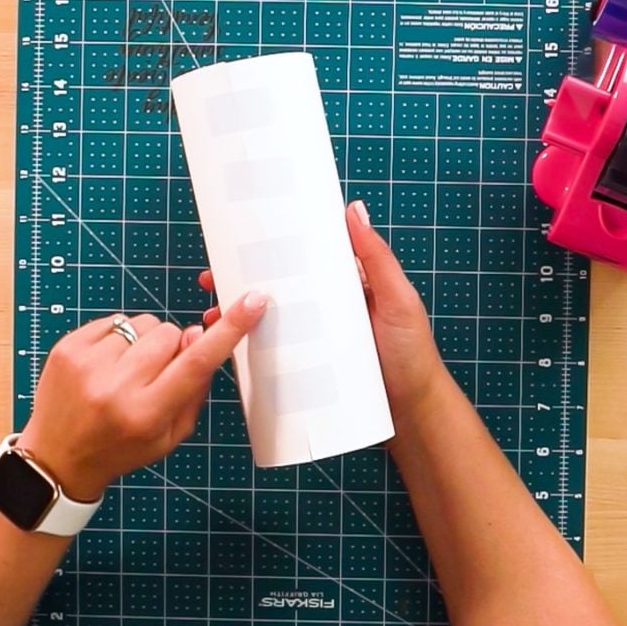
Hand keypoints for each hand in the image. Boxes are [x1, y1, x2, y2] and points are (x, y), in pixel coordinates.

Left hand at [17, 293, 267, 500]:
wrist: (58, 457)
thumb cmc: (121, 448)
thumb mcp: (170, 436)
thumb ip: (193, 389)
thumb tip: (199, 337)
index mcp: (147, 413)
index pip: (197, 362)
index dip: (229, 330)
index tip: (252, 303)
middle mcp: (116, 386)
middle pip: (170, 334)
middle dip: (173, 347)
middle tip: (157, 372)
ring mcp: (87, 364)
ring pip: (143, 323)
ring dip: (144, 342)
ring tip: (126, 371)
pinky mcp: (67, 347)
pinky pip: (113, 321)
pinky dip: (118, 338)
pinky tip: (107, 364)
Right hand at [198, 200, 444, 416]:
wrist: (413, 416)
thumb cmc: (413, 355)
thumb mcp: (398, 301)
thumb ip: (378, 258)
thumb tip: (355, 210)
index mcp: (349, 285)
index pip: (306, 258)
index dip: (275, 247)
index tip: (242, 238)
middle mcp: (329, 310)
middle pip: (282, 289)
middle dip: (246, 281)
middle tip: (213, 279)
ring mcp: (317, 340)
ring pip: (273, 321)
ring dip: (243, 315)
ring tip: (216, 314)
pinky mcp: (310, 369)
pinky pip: (276, 355)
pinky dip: (252, 349)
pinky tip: (232, 348)